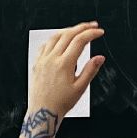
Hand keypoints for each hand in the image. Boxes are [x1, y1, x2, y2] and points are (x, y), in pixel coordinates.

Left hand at [20, 21, 104, 137]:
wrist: (42, 112)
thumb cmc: (60, 102)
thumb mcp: (80, 88)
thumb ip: (91, 70)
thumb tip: (100, 57)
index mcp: (64, 64)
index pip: (80, 41)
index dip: (91, 33)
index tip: (99, 32)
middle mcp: (51, 59)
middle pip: (68, 35)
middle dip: (82, 27)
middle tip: (92, 26)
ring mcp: (42, 61)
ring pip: (55, 37)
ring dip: (68, 30)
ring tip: (78, 30)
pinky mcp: (36, 64)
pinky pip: (44, 45)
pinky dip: (54, 39)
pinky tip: (59, 40)